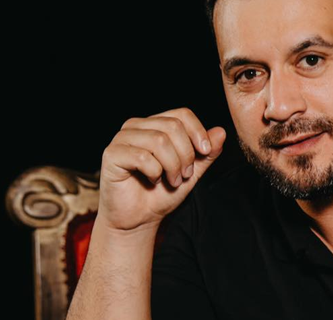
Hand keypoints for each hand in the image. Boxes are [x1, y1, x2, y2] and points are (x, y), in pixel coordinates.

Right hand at [97, 107, 225, 231]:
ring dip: (172, 165)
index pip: (182, 114)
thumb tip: (220, 132)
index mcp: (155, 124)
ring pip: (159, 140)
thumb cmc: (162, 194)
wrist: (139, 219)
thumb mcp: (192, 172)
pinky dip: (155, 172)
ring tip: (172, 180)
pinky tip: (153, 181)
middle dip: (186, 154)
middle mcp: (137, 126)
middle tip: (185, 175)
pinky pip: (142, 156)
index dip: (198, 132)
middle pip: (172, 126)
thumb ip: (206, 154)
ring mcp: (122, 139)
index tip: (206, 152)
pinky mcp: (111, 154)